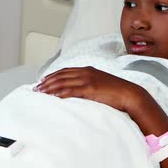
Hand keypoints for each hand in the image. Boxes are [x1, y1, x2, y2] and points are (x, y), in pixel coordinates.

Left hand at [35, 66, 167, 134]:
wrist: (131, 95)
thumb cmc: (118, 93)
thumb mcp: (102, 85)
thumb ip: (90, 85)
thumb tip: (82, 92)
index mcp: (88, 70)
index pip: (65, 71)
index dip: (52, 76)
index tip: (43, 81)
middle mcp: (86, 72)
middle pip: (60, 75)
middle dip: (47, 82)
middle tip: (36, 88)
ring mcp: (87, 79)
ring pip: (62, 82)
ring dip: (49, 88)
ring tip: (39, 93)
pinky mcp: (89, 88)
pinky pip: (70, 90)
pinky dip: (58, 93)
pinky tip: (51, 97)